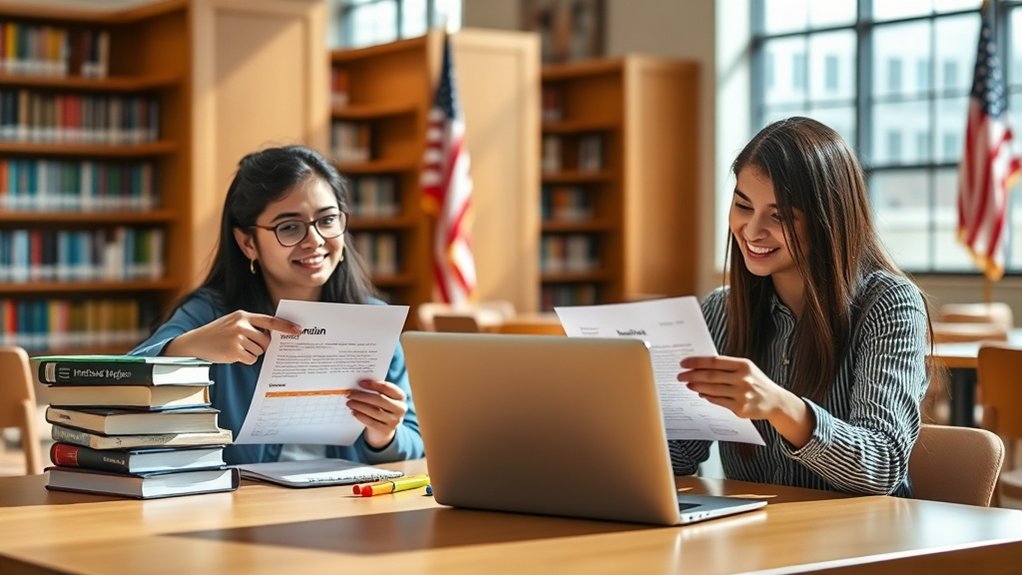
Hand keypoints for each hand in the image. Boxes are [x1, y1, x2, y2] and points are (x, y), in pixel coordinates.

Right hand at [166, 311, 301, 364]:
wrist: (196, 341)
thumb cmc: (219, 332)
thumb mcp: (234, 322)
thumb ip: (252, 325)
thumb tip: (274, 335)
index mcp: (243, 315)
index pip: (270, 321)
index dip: (286, 326)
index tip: (298, 330)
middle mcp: (241, 325)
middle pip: (266, 340)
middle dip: (261, 345)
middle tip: (248, 344)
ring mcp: (237, 338)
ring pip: (259, 351)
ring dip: (251, 353)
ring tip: (237, 348)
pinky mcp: (233, 351)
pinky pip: (251, 359)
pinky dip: (246, 359)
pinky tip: (234, 354)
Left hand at [348, 379, 407, 449]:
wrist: (385, 429)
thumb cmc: (382, 408)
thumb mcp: (384, 399)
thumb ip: (376, 391)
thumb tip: (359, 385)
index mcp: (400, 396)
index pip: (387, 388)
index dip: (374, 384)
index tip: (360, 383)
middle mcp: (400, 408)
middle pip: (380, 399)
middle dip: (363, 396)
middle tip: (351, 394)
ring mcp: (394, 421)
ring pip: (374, 411)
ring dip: (359, 406)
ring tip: (349, 402)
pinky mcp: (386, 430)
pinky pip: (371, 422)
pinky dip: (361, 416)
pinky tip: (354, 412)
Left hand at [677, 355, 789, 419]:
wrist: (775, 401)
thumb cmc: (756, 382)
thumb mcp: (746, 369)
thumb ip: (725, 367)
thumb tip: (700, 368)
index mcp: (743, 365)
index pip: (714, 361)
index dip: (696, 362)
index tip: (683, 363)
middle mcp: (743, 379)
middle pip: (710, 376)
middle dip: (691, 375)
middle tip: (680, 376)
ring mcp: (742, 394)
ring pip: (712, 390)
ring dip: (697, 387)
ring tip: (688, 385)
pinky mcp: (740, 408)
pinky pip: (718, 401)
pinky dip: (707, 397)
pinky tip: (701, 394)